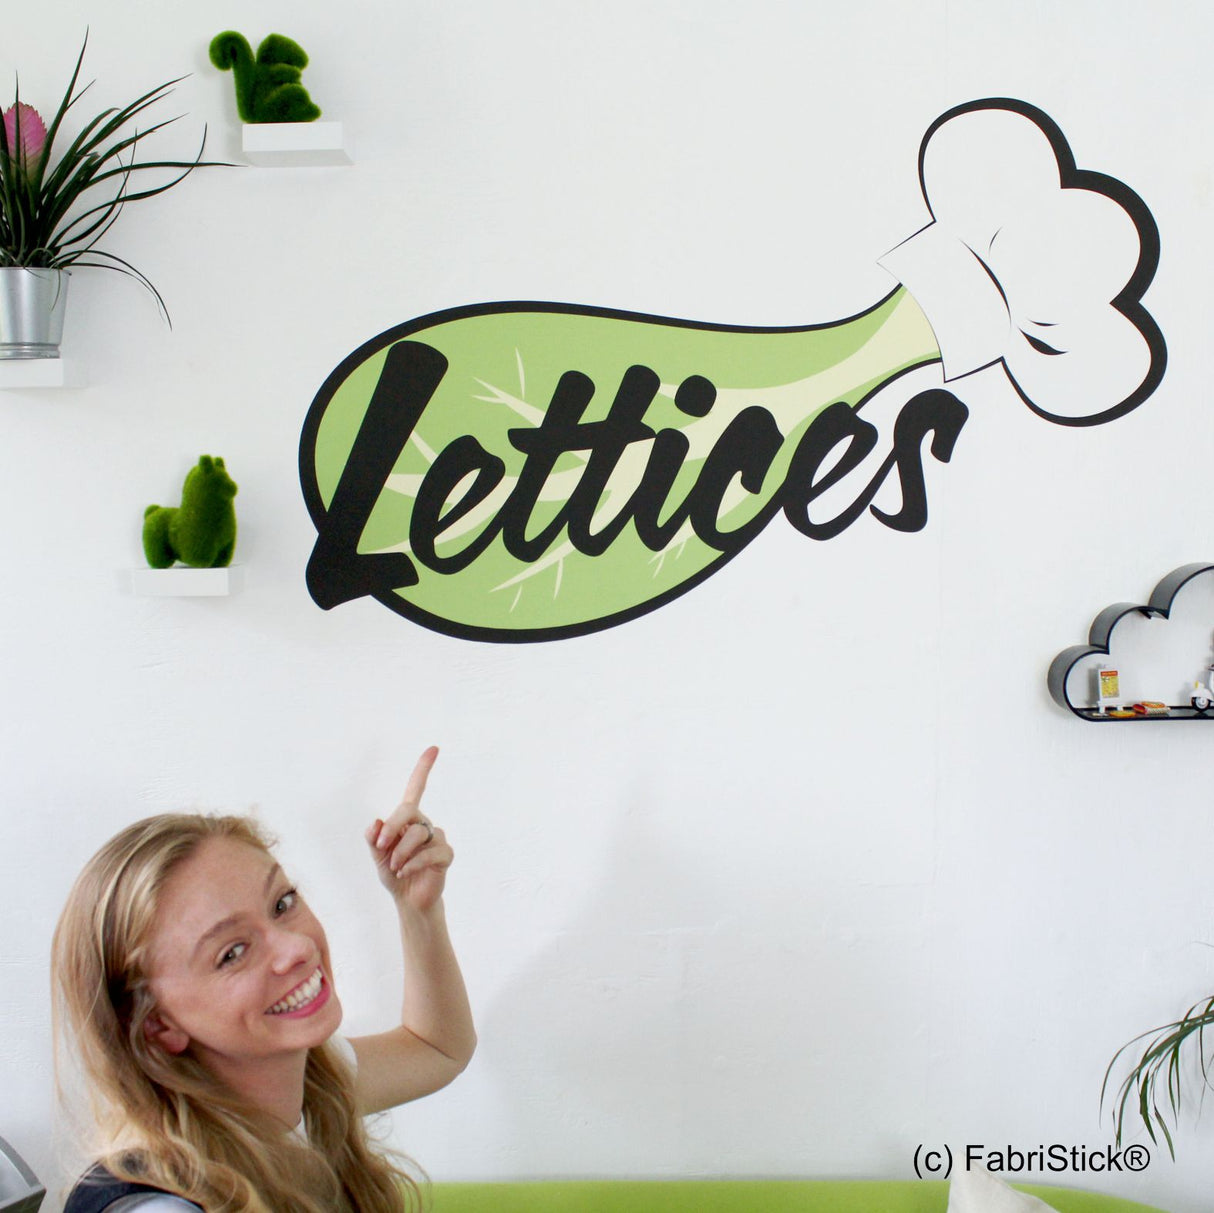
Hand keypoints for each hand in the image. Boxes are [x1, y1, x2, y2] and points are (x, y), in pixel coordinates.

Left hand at [365, 746, 452, 912]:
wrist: (408, 900)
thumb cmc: (394, 873)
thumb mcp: (378, 856)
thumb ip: (374, 839)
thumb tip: (375, 823)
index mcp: (408, 819)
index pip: (416, 788)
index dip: (424, 768)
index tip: (434, 748)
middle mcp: (424, 823)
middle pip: (409, 811)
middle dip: (392, 827)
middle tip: (381, 846)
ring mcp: (437, 838)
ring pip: (418, 833)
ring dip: (401, 852)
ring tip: (396, 867)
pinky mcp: (446, 855)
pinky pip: (431, 852)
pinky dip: (413, 863)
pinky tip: (405, 872)